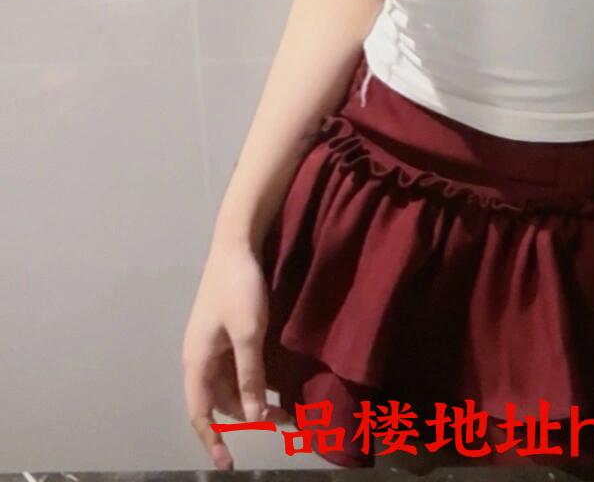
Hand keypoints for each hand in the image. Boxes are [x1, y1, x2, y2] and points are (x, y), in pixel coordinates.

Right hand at [181, 238, 292, 469]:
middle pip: (220, 400)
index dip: (212, 440)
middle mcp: (200, 358)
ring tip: (285, 406)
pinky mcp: (225, 332)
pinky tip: (273, 382)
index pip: (200, 413)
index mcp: (197, 362)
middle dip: (248, 416)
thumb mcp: (249, 334)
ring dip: (253, 398)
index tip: (228, 464)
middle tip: (284, 422)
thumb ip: (251, 376)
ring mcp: (212, 344)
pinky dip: (253, 379)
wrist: (236, 244)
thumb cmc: (238, 288)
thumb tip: (255, 417)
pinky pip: (236, 367)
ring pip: (230, 384)